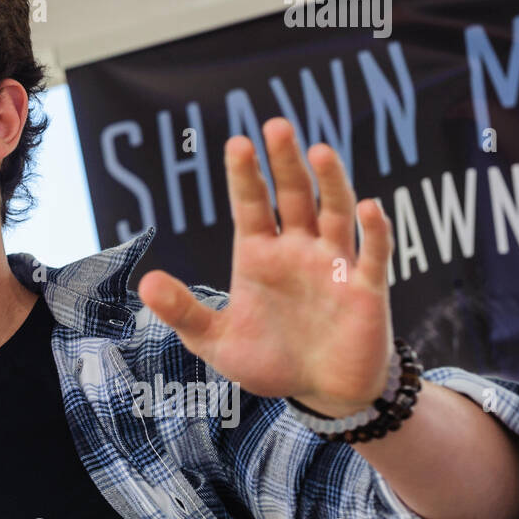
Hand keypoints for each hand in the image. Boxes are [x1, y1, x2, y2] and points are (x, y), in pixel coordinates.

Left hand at [138, 117, 394, 417]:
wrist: (321, 393)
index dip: (244, 174)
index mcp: (259, 253)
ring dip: (330, 181)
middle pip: (292, 194)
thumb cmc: (269, 360)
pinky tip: (369, 208)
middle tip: (275, 126)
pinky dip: (374, 230)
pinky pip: (372, 253)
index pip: (250, 204)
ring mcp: (334, 263)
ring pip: (334, 211)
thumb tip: (145, 282)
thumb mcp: (216, 340)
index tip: (237, 143)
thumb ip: (184, 311)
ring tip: (318, 150)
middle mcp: (297, 248)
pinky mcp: (367, 288)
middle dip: (284, 161)